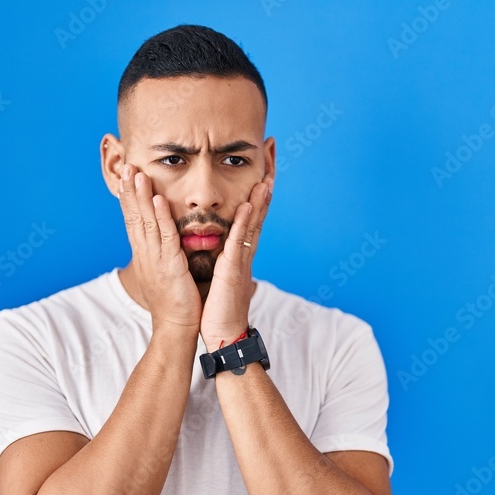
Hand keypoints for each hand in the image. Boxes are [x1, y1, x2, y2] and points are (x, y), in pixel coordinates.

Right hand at [118, 163, 201, 334]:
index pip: (133, 221)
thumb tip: (164, 241)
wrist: (176, 326)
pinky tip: (158, 200)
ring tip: (137, 174)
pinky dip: (161, 218)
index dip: (129, 199)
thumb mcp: (164, 272)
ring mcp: (156, 259)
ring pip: (146, 223)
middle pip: (134, 217)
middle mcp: (146, 254)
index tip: (127, 177)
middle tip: (126, 166)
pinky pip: (165, 238)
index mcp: (145, 255)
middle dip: (130, 191)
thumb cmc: (175, 301)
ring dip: (142, 197)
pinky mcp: (170, 266)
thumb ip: (163, 253)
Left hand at [201, 176, 272, 350]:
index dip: (259, 192)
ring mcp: (242, 260)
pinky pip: (238, 242)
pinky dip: (243, 223)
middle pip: (259, 213)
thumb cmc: (221, 309)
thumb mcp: (224, 277)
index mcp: (242, 252)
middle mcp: (246, 253)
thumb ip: (230, 263)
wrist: (224, 334)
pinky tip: (247, 205)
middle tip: (272, 160)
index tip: (264, 169)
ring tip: (266, 176)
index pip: (252, 215)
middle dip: (266, 186)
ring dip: (260, 200)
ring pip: (253, 224)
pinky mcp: (233, 270)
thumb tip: (232, 255)